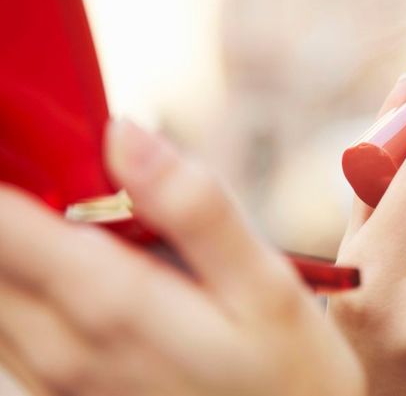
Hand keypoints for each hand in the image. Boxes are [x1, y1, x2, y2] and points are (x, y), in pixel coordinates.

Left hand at [0, 121, 364, 395]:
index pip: (2, 219)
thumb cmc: (289, 375)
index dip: (4, 162)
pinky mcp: (61, 393)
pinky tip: (68, 257)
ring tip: (65, 204)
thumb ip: (196, 209)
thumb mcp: (266, 288)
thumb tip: (125, 133)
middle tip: (49, 152)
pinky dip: (18, 279)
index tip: (20, 124)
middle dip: (11, 192)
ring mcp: (55, 379)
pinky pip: (6, 327)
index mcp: (111, 302)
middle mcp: (62, 346)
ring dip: (12, 238)